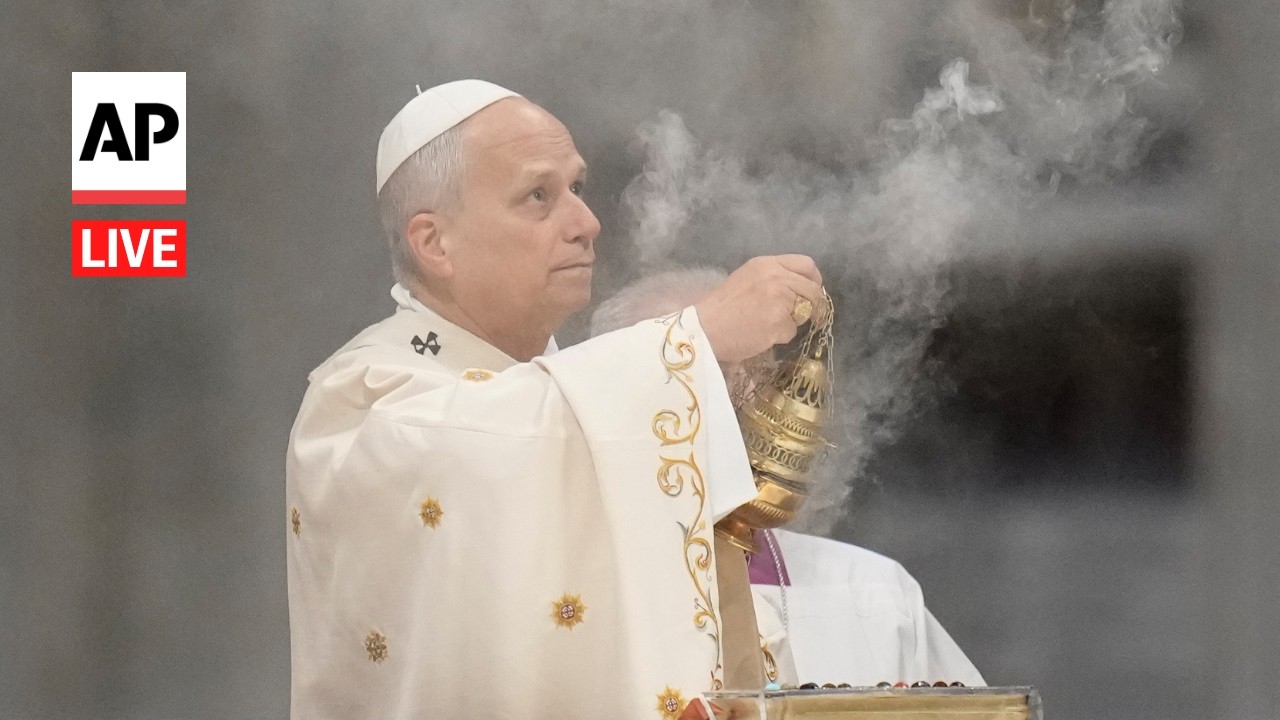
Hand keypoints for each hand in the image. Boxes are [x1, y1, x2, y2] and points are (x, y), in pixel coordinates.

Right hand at [695, 255, 822, 362]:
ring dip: (793, 322)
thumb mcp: (746, 278)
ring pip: (805, 311)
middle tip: (801, 316)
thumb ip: (773, 277)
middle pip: (812, 290)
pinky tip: (762, 335)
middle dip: (811, 305)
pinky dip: (781, 337)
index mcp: (766, 264)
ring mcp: (780, 300)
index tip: (811, 292)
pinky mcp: (779, 322)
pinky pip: (792, 331)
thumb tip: (799, 287)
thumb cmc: (721, 307)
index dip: (814, 280)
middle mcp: (776, 277)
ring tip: (769, 325)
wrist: (704, 329)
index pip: (806, 264)